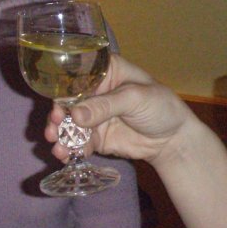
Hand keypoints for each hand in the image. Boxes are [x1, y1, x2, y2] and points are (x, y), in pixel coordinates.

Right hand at [46, 54, 197, 166]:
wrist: (173, 139)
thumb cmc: (160, 107)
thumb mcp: (135, 98)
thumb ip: (106, 105)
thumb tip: (75, 115)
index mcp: (105, 71)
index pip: (77, 75)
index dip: (63, 89)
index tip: (56, 104)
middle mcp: (94, 91)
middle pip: (67, 101)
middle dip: (57, 116)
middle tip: (54, 127)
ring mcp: (93, 115)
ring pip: (68, 123)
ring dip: (60, 135)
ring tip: (58, 146)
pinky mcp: (95, 137)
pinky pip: (77, 142)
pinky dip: (69, 149)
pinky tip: (65, 155)